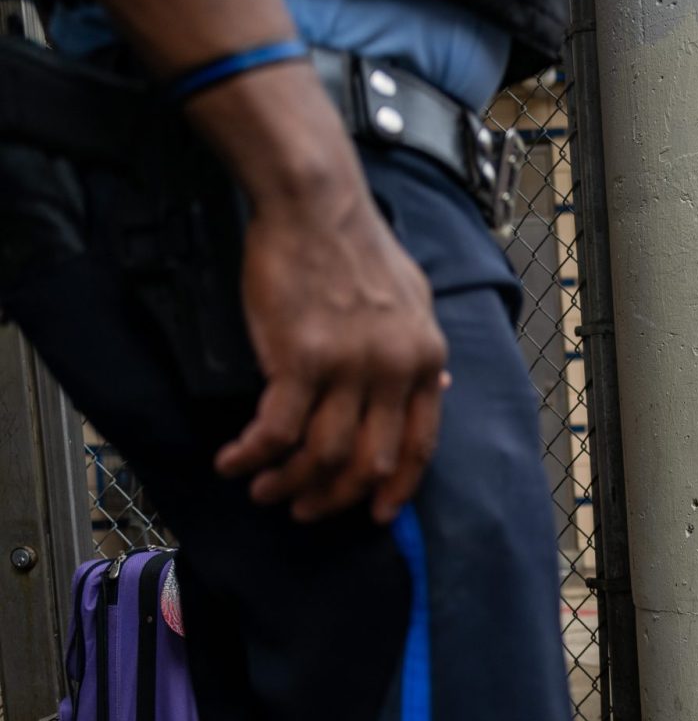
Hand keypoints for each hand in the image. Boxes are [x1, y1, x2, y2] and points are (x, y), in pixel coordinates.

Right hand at [213, 171, 447, 523]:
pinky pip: (277, 430)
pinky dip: (253, 455)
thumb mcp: (415, 298)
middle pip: (369, 463)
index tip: (376, 514)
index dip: (397, 490)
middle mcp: (394, 371)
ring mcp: (349, 368)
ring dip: (288, 483)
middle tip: (305, 509)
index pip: (421, 447)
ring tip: (263, 489)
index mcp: (426, 360)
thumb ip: (423, 349)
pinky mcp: (300, 358)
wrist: (316, 206)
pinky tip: (233, 461)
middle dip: (335, 498)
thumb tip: (440, 384)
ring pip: (322, 456)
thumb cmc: (359, 246)